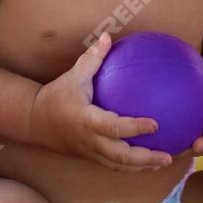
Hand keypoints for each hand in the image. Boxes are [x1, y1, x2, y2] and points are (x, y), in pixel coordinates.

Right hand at [32, 34, 173, 170]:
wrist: (34, 122)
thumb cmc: (56, 96)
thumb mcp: (73, 75)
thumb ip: (92, 58)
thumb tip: (108, 36)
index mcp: (87, 120)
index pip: (114, 128)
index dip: (135, 128)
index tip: (156, 124)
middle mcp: (91, 140)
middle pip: (120, 156)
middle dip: (145, 159)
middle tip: (168, 156)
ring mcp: (91, 152)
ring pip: (119, 165)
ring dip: (143, 166)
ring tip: (165, 161)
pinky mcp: (91, 157)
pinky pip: (114, 165)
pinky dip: (133, 165)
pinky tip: (149, 161)